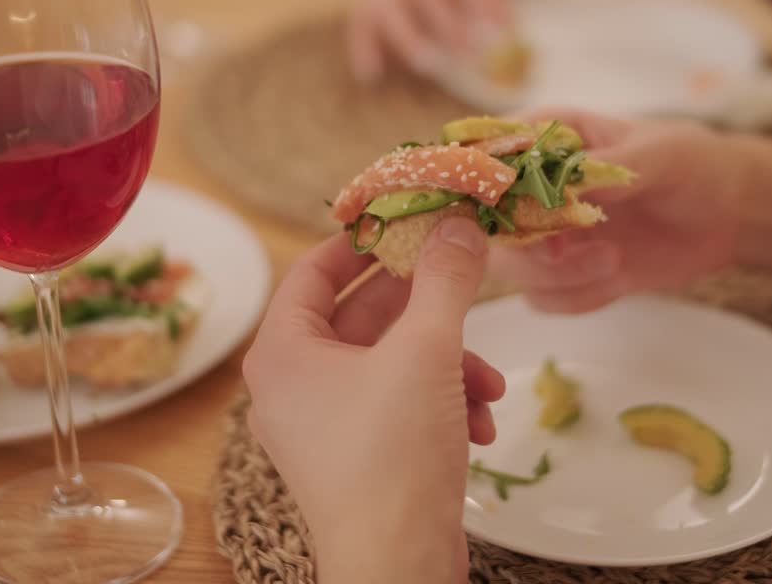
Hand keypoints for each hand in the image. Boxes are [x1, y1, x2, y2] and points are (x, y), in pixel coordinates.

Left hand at [243, 218, 502, 583]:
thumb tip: (459, 224)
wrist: (398, 565)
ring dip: (448, 366)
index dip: (360, 240)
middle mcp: (292, 386)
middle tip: (466, 287)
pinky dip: (441, 405)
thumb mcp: (427, 350)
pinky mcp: (354, 460)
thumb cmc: (392, 454)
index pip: (312, 270)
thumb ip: (445, 279)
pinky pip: (397, 407)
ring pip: (392, 365)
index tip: (406, 221)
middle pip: (363, 319)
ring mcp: (321, 428)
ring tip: (489, 386)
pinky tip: (481, 424)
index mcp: (283, 352)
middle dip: (429, 313)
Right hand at [347, 0, 511, 81]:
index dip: (479, 3)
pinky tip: (370, 76)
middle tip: (470, 54)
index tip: (498, 34)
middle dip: (446, 23)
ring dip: (407, 38)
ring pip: (386, 5)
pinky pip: (359, 20)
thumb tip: (508, 28)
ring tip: (430, 66)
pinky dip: (362, 48)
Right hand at [490, 110, 745, 312]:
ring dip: (558, 278)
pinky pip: (546, 299)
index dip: (483, 185)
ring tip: (615, 265)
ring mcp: (548, 233)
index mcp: (546, 139)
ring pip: (515, 269)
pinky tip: (619, 283)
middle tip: (564, 252)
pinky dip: (578, 299)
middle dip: (526, 248)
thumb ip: (611, 168)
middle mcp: (535, 189)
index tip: (511, 209)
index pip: (488, 155)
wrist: (728, 213)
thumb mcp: (660, 155)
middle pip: (491, 225)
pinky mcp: (568, 272)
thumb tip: (567, 185)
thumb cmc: (692, 164)